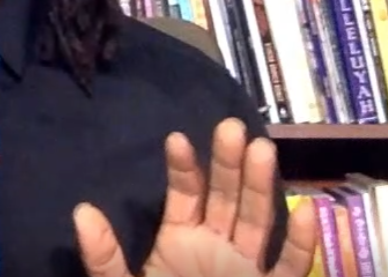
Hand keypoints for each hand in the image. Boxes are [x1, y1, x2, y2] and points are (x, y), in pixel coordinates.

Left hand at [72, 118, 318, 276]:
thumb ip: (105, 258)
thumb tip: (81, 211)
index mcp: (180, 243)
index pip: (185, 195)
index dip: (183, 167)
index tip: (177, 138)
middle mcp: (217, 249)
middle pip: (227, 198)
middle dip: (228, 164)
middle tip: (229, 125)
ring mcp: (246, 270)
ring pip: (259, 222)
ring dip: (261, 186)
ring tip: (260, 148)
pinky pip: (289, 268)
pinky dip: (301, 244)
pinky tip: (305, 211)